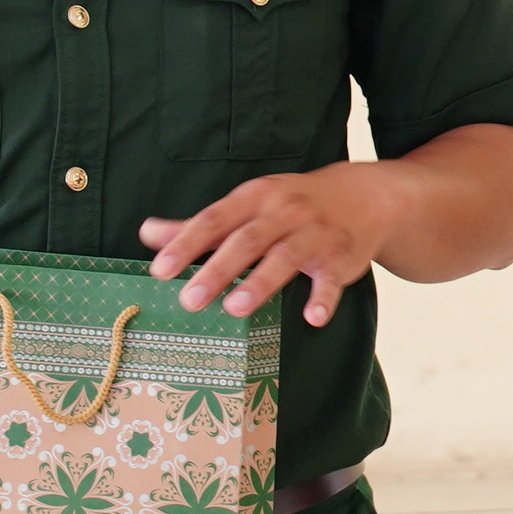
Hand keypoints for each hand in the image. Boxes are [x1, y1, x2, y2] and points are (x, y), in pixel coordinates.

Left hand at [143, 162, 398, 325]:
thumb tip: (147, 232)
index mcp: (255, 198)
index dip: (186, 244)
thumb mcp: (249, 204)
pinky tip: (312, 318)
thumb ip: (201, 224)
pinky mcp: (341, 257)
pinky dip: (324, 297)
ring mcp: (315, 234)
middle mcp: (284, 212)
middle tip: (189, 300)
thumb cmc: (293, 204)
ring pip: (285, 257)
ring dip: (261, 282)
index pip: (214, 220)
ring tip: (235, 308)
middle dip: (218, 269)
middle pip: (247, 240)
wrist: (365, 196)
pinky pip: (332, 279)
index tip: (159, 269)